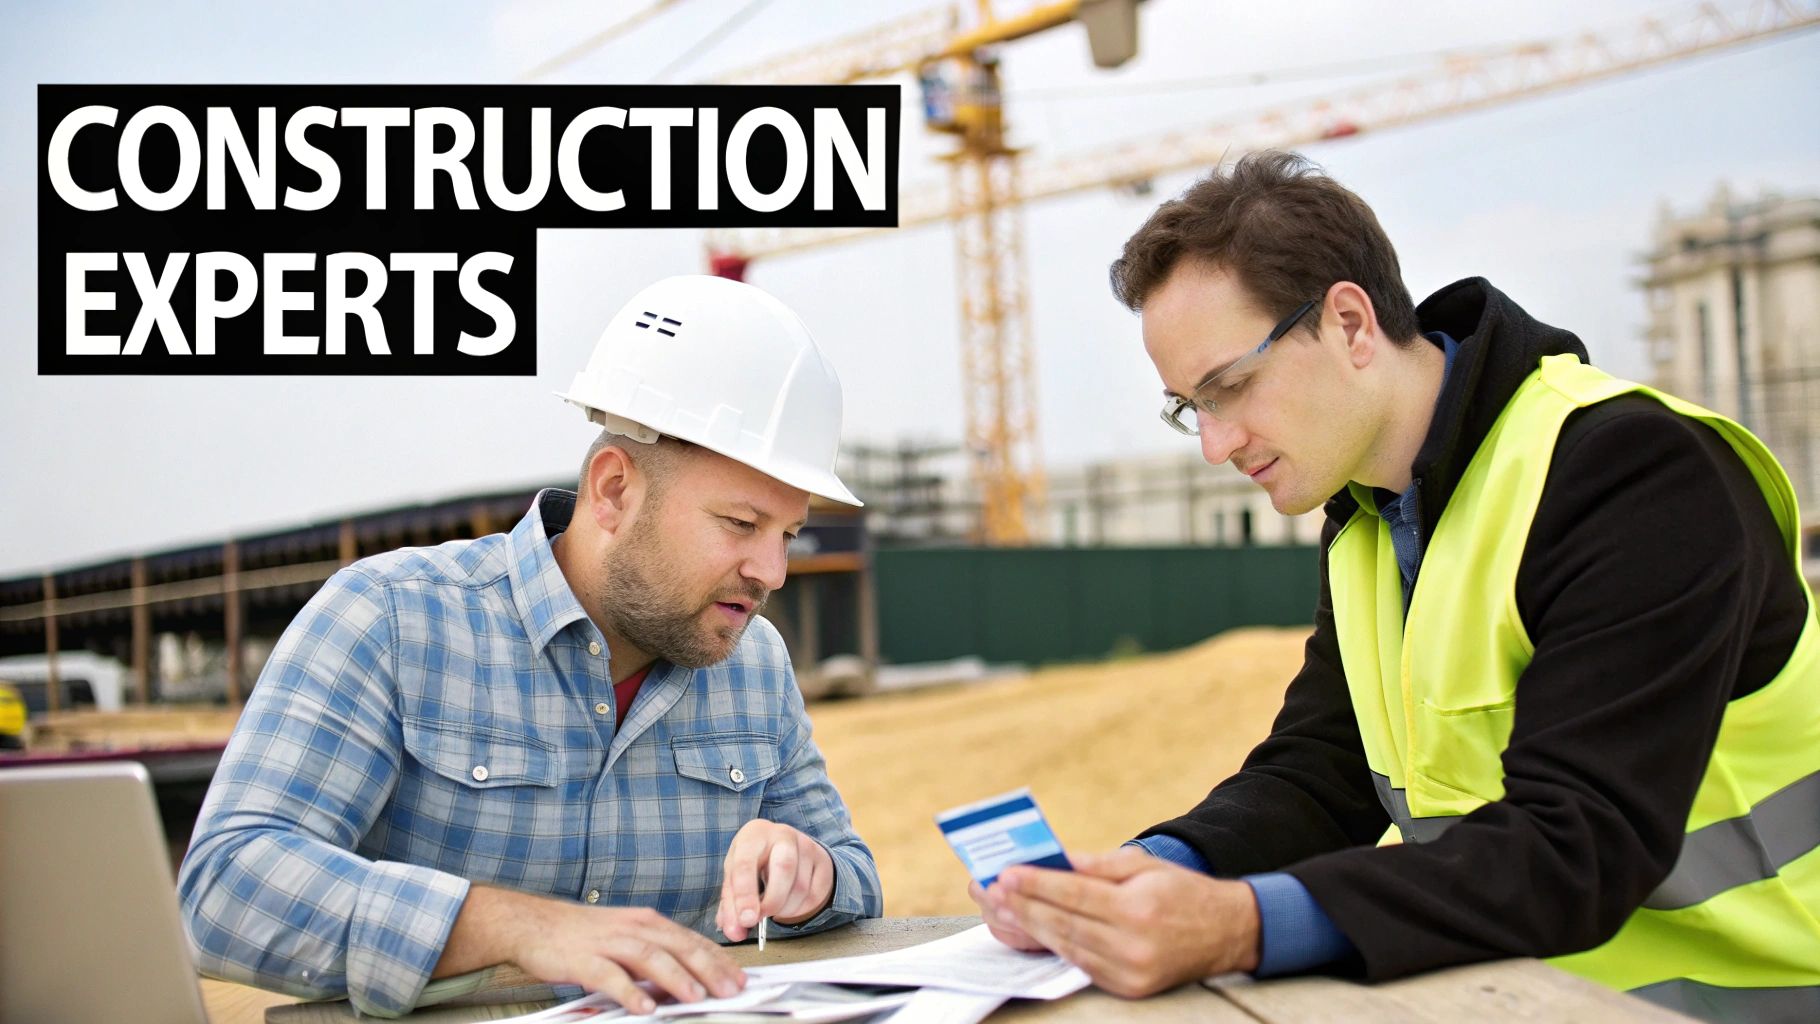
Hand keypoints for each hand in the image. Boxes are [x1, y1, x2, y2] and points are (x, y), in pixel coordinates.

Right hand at [440, 886, 744, 1014]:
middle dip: (709, 969)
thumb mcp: (625, 937)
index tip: (740, 977)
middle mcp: (633, 928)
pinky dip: (629, 992)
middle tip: (732, 990)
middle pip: (678, 947)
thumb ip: (654, 955)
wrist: (534, 924)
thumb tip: (688, 978)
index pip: (691, 941)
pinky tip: (643, 1008)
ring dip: (676, 978)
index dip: (718, 960)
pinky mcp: (584, 959)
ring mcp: (609, 942)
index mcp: (647, 922)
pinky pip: (610, 977)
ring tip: (696, 998)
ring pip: (650, 958)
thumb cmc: (582, 935)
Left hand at [717, 819, 835, 940]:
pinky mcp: (823, 862)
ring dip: (784, 909)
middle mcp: (783, 834)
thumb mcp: (735, 878)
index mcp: (754, 835)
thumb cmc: (753, 863)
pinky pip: (814, 895)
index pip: (746, 864)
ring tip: (772, 909)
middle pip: (784, 868)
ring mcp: (807, 846)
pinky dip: (798, 909)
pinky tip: (788, 904)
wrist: (782, 848)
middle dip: (772, 901)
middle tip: (759, 919)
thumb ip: (731, 907)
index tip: (746, 920)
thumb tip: (735, 933)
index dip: (745, 895)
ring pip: (801, 887)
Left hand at [982, 848, 1260, 997]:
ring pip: (1068, 948)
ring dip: (1032, 928)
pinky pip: (1083, 965)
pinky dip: (1057, 947)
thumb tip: (1053, 859)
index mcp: (1138, 908)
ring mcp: (1131, 972)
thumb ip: (1097, 865)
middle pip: (1065, 924)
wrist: (1227, 933)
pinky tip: (1035, 931)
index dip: (1037, 884)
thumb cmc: (1181, 891)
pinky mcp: (1130, 988)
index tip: (1007, 873)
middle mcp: (1133, 944)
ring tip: (1005, 909)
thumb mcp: (1145, 866)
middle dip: (1025, 906)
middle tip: (994, 890)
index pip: (1075, 894)